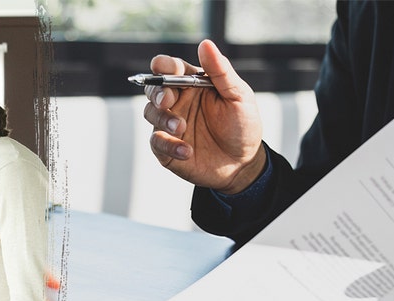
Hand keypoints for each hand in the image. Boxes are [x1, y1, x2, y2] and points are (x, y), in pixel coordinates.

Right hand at [143, 39, 266, 193]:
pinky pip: (156, 142)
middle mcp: (178, 102)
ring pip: (150, 113)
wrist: (243, 164)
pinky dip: (168, 145)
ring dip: (163, 119)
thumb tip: (206, 44)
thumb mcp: (239, 96)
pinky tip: (186, 151)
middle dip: (157, 92)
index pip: (170, 68)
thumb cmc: (242, 126)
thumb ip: (221, 71)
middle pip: (153, 89)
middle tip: (168, 101)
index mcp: (192, 84)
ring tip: (181, 128)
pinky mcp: (166, 148)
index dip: (164, 65)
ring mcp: (170, 124)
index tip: (164, 68)